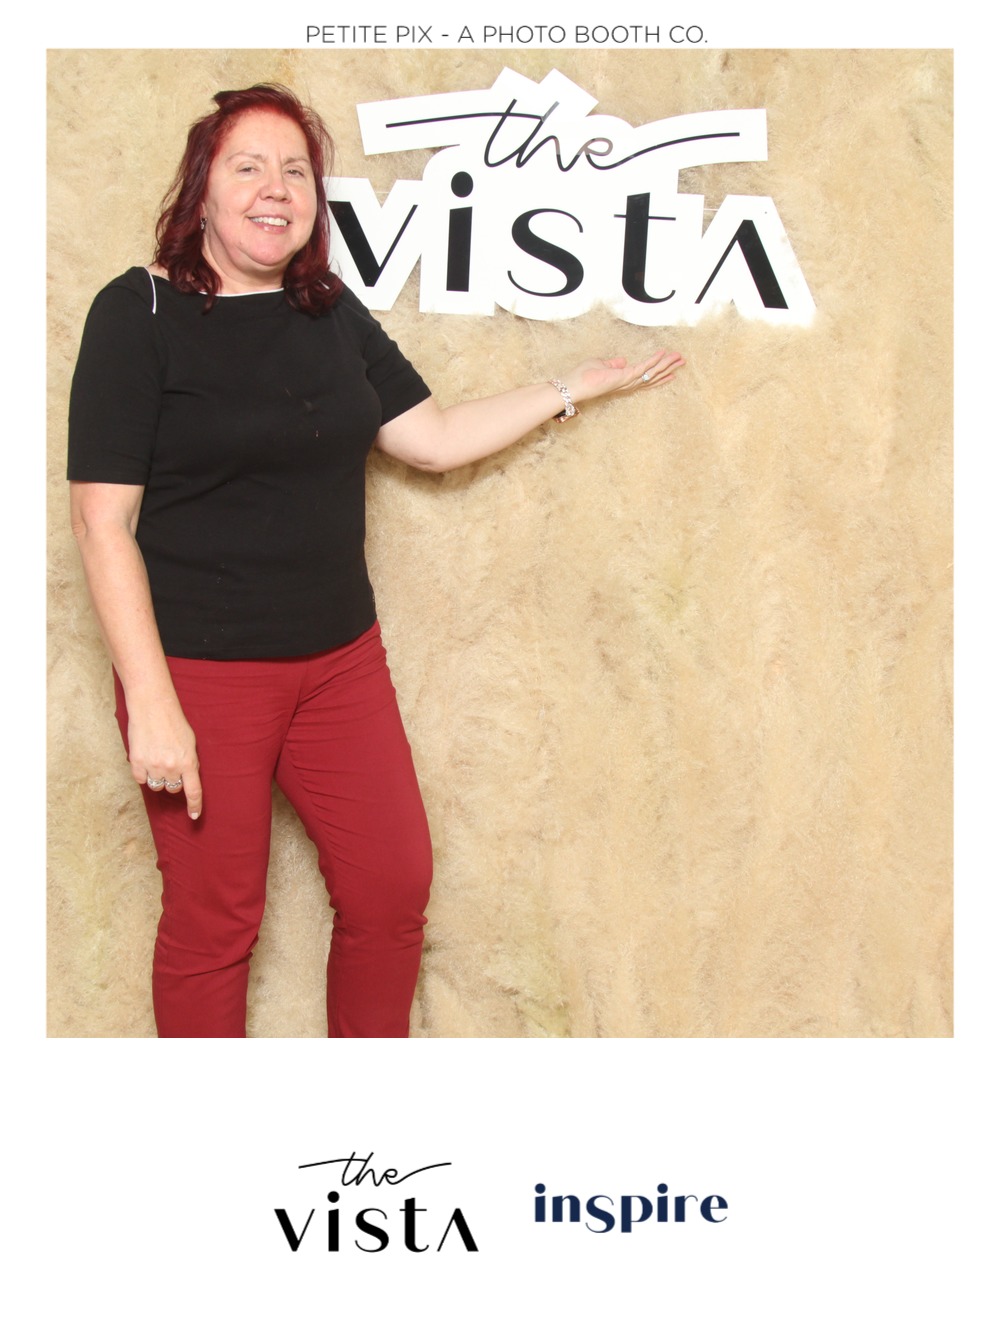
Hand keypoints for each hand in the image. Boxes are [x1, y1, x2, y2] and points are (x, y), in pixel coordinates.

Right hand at [127, 701, 201, 819]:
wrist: (152, 706)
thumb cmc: (173, 721)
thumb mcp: (190, 741)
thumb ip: (189, 761)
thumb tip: (187, 777)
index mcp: (188, 762)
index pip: (194, 792)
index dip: (195, 806)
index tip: (194, 815)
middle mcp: (171, 767)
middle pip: (173, 788)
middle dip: (173, 780)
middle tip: (170, 763)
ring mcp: (153, 766)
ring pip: (156, 785)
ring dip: (158, 777)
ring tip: (157, 758)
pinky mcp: (137, 762)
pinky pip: (141, 779)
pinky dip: (143, 773)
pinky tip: (145, 758)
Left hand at [563, 349, 684, 405]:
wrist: (574, 385)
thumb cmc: (583, 377)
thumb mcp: (601, 366)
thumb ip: (613, 364)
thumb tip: (622, 360)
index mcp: (624, 381)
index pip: (646, 378)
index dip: (660, 374)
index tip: (672, 371)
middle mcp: (628, 383)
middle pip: (653, 376)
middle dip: (669, 369)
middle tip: (682, 362)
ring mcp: (628, 381)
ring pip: (652, 372)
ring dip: (666, 364)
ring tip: (679, 357)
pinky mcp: (625, 376)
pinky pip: (644, 367)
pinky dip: (654, 359)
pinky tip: (663, 353)